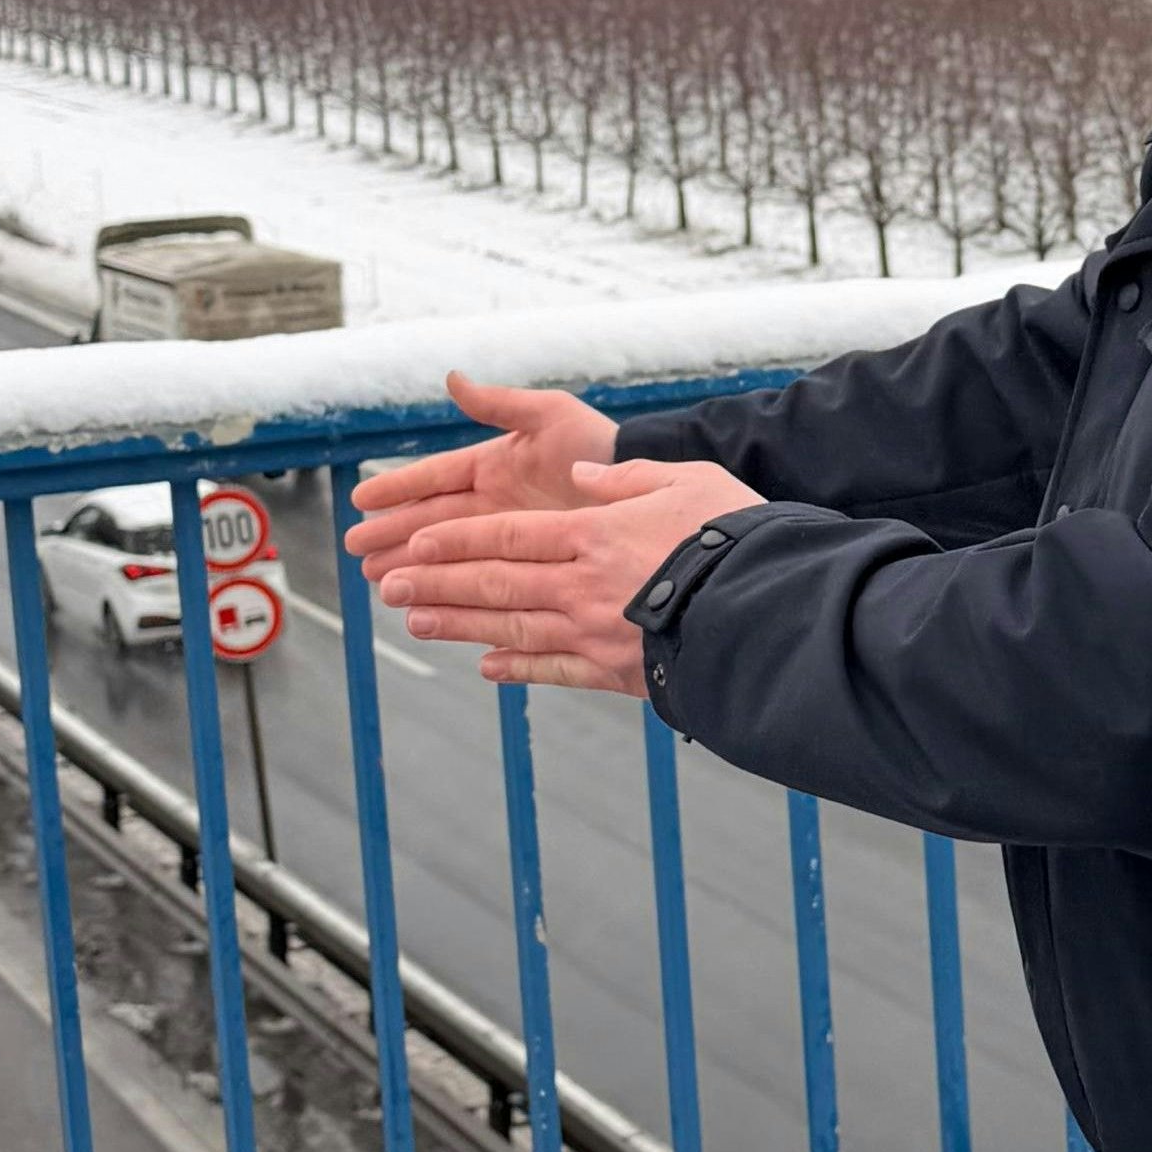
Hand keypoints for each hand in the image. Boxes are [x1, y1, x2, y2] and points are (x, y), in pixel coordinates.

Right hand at [343, 374, 619, 579]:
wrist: (643, 485)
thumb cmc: (599, 445)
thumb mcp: (549, 415)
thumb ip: (499, 404)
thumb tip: (452, 379)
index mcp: (492, 465)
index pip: (433, 479)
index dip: (396, 490)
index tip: (359, 502)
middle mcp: (493, 503)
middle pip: (430, 522)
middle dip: (392, 536)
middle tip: (357, 552)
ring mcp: (508, 535)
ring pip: (448, 553)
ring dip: (412, 565)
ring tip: (378, 581)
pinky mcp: (525, 562)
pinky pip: (479, 578)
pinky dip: (451, 590)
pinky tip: (427, 604)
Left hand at [380, 460, 762, 694]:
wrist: (763, 610)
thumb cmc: (730, 534)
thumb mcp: (683, 480)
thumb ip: (627, 479)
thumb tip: (587, 479)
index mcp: (591, 534)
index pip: (506, 534)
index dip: (456, 540)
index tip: (414, 544)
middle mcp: (579, 584)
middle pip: (493, 582)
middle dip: (437, 583)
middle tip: (389, 584)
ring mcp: (592, 632)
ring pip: (509, 628)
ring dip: (458, 625)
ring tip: (416, 621)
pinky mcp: (613, 672)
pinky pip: (551, 669)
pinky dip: (514, 668)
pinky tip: (485, 667)